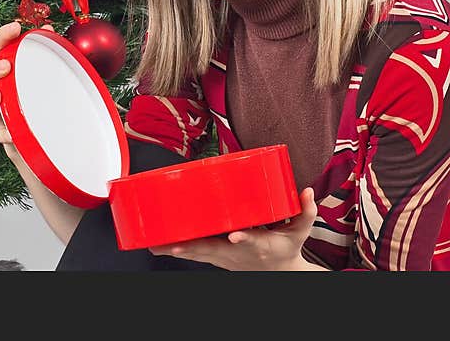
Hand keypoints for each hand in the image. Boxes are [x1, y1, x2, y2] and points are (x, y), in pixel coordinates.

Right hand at [0, 21, 54, 161]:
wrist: (49, 137)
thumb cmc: (43, 100)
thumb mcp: (47, 75)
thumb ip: (47, 53)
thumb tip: (48, 30)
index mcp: (8, 71)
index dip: (2, 37)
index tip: (15, 27)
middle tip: (6, 67)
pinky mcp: (5, 135)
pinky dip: (5, 133)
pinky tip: (13, 134)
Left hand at [147, 187, 323, 270]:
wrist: (278, 272)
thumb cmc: (285, 248)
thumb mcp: (299, 232)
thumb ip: (304, 212)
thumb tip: (307, 190)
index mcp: (259, 245)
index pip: (250, 241)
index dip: (242, 238)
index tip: (235, 236)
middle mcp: (238, 253)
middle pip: (214, 250)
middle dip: (193, 248)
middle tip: (174, 245)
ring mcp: (225, 257)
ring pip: (198, 254)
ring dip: (177, 250)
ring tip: (155, 246)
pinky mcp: (215, 257)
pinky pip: (194, 254)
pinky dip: (176, 250)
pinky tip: (157, 246)